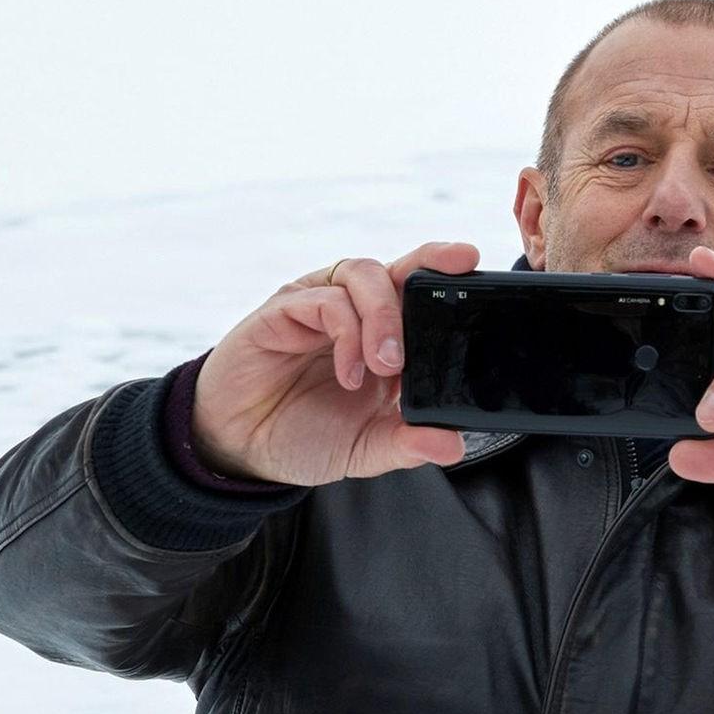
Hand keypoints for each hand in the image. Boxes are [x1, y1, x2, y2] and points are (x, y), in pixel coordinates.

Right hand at [189, 242, 478, 485]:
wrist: (238, 448)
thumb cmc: (302, 435)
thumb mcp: (365, 449)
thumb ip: (406, 444)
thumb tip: (451, 444)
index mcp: (384, 335)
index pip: (422, 292)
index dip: (448, 273)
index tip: (475, 265)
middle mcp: (354, 311)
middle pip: (399, 267)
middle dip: (430, 264)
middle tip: (449, 293)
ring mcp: (319, 306)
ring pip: (363, 275)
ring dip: (384, 315)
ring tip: (387, 364)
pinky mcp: (283, 310)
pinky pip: (323, 301)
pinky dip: (345, 333)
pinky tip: (350, 372)